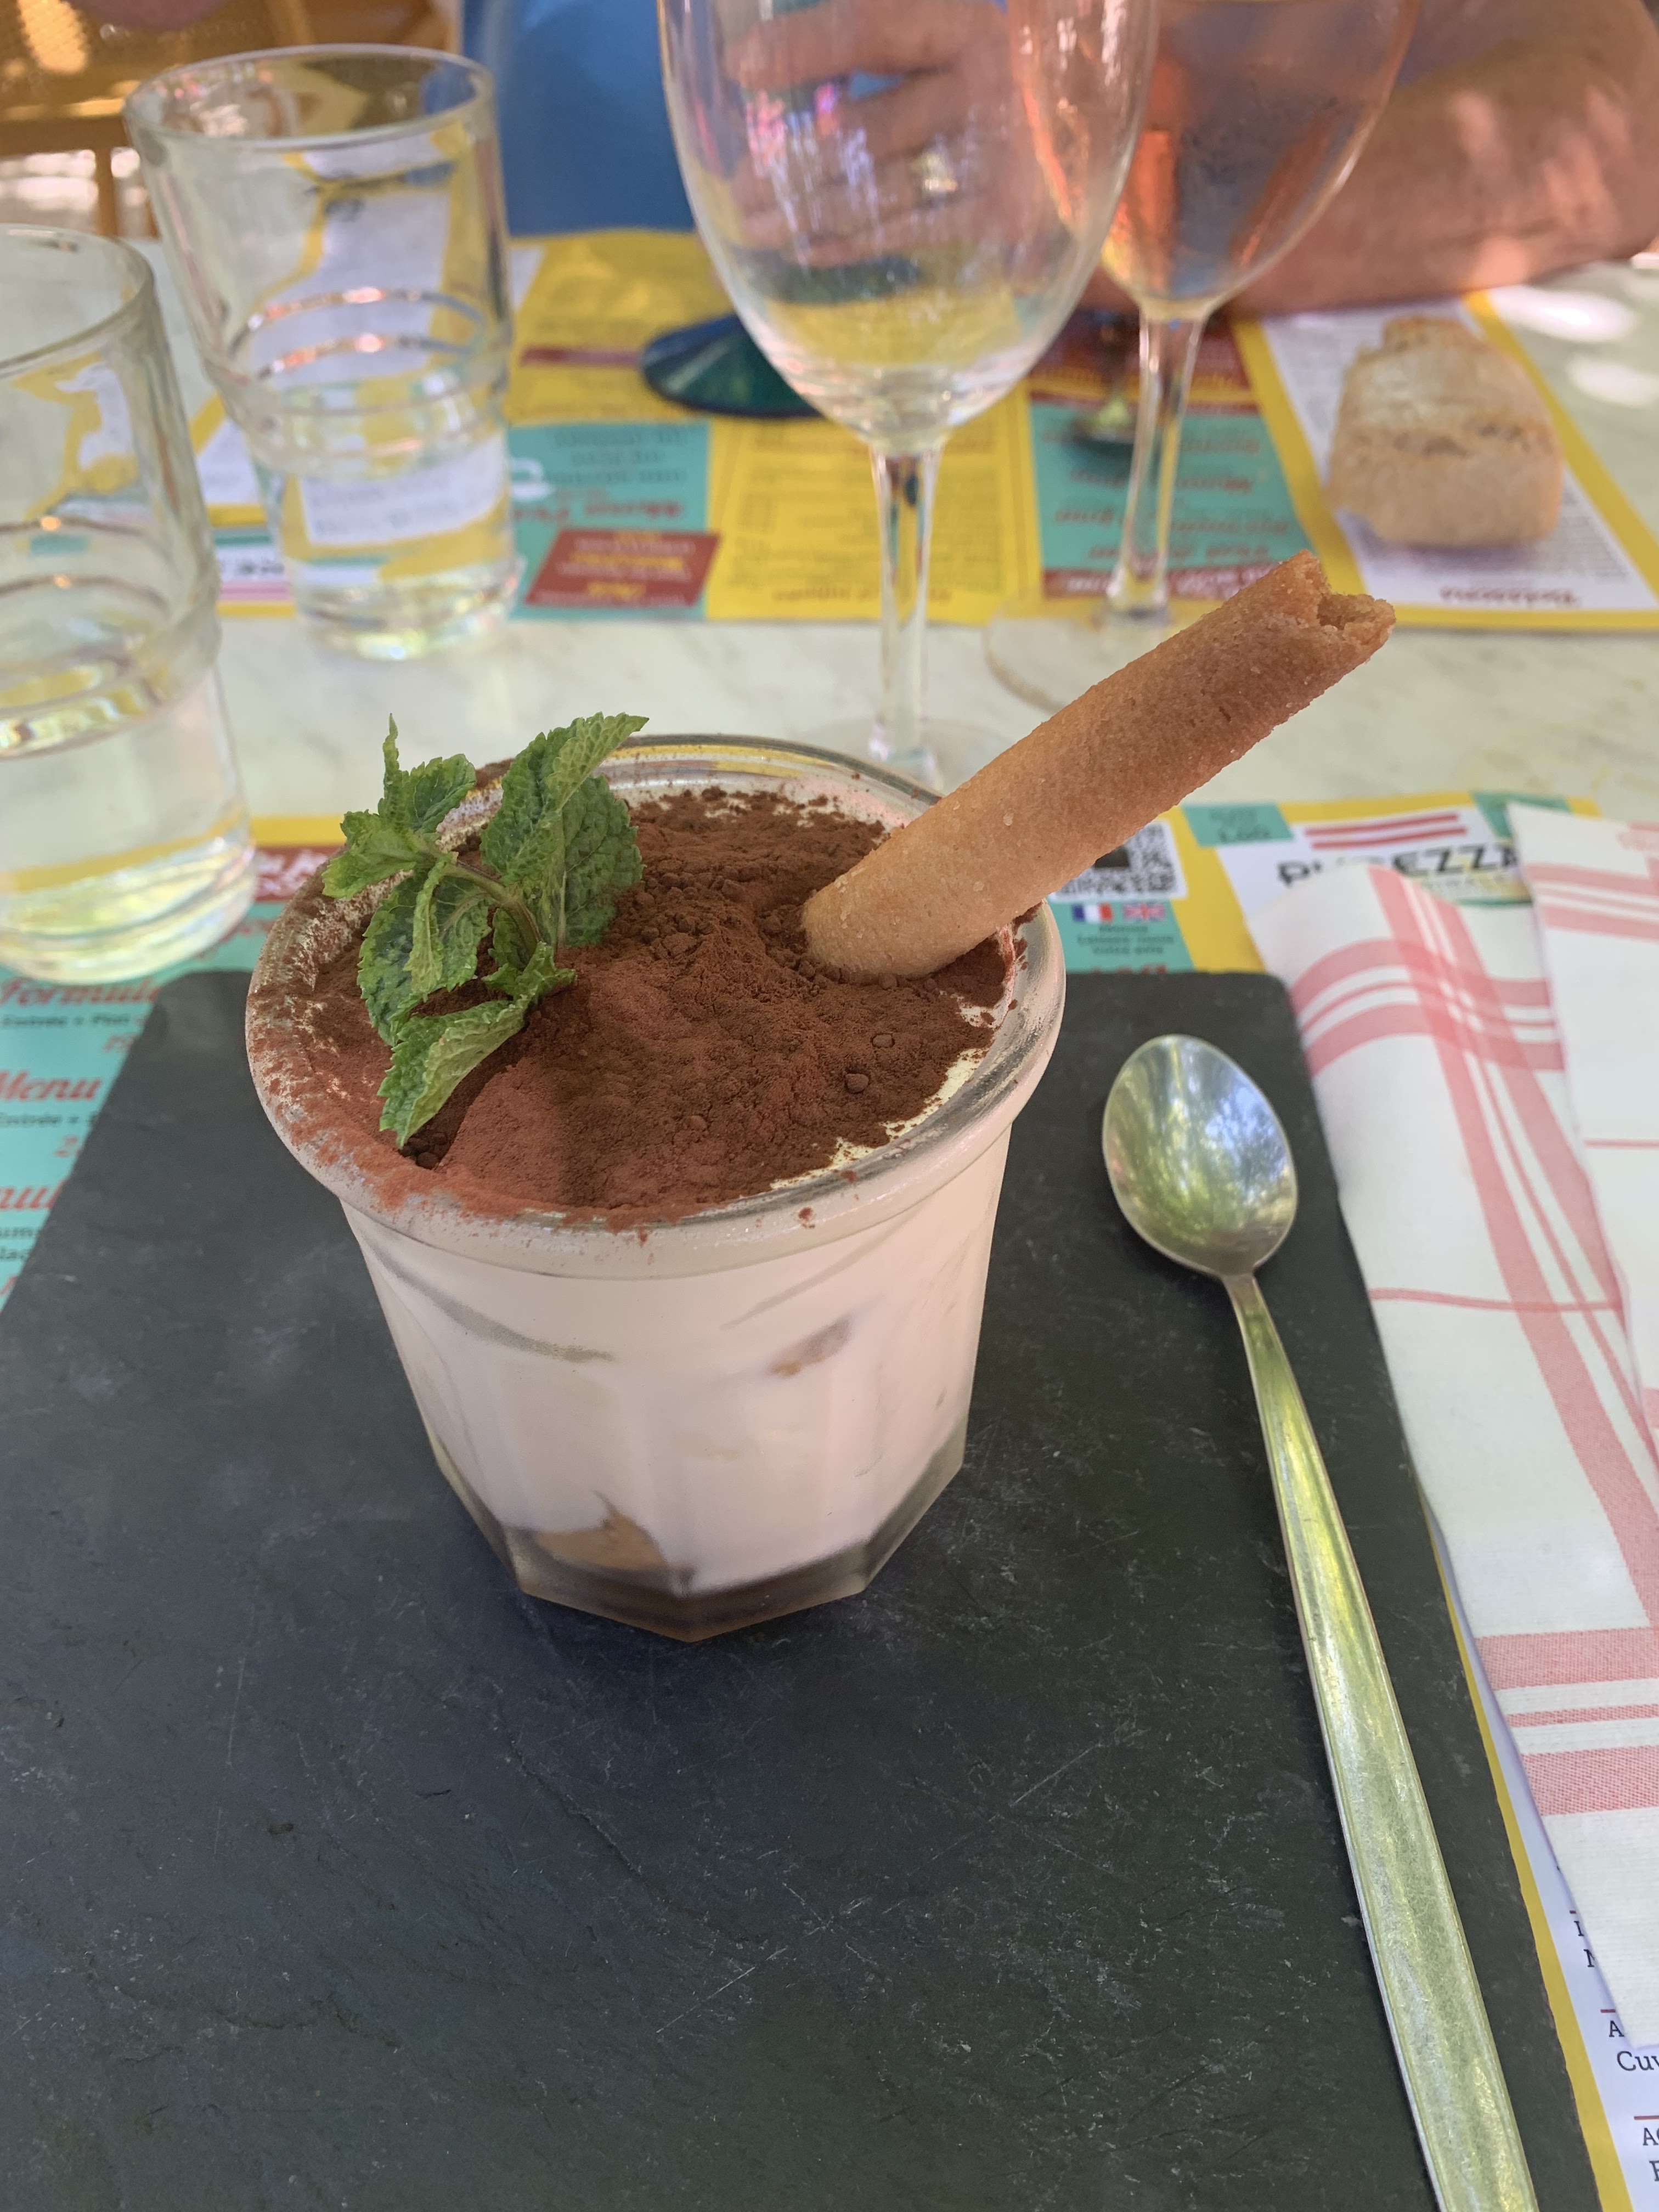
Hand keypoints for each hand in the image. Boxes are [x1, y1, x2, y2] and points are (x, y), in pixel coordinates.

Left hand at [724, 0, 1032, 260]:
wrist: (1096, 123)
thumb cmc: (1002, 73)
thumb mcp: (953, 34)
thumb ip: (885, 39)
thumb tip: (770, 58)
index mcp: (967, 24)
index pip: (871, 29)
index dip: (803, 49)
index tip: (742, 71)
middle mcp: (985, 87)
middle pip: (865, 129)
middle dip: (791, 162)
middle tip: (738, 185)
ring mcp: (998, 157)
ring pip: (880, 191)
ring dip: (808, 213)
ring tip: (754, 226)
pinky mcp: (1005, 215)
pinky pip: (909, 232)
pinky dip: (853, 242)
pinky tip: (807, 248)